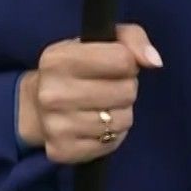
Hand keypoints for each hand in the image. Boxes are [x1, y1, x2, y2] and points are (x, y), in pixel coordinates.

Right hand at [19, 23, 161, 164]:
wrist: (35, 106)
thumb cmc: (75, 68)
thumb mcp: (98, 41)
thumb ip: (131, 39)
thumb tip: (154, 61)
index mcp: (58, 59)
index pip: (122, 60)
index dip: (128, 63)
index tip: (115, 65)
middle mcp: (52, 93)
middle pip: (126, 92)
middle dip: (125, 88)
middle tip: (109, 87)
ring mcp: (55, 125)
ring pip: (122, 120)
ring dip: (120, 113)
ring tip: (103, 106)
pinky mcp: (62, 151)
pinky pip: (112, 143)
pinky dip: (111, 135)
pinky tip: (96, 126)